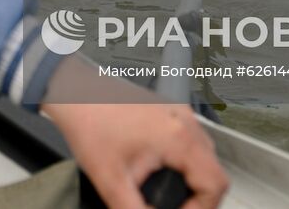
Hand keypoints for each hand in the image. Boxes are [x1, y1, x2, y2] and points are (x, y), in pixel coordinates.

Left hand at [40, 58, 227, 208]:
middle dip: (197, 196)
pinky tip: (161, 168)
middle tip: (176, 208)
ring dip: (191, 177)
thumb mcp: (112, 180)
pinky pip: (190, 139)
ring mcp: (178, 111)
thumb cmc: (88, 121)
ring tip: (169, 192)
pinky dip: (183, 159)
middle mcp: (184, 120)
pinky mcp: (169, 108)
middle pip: (214, 169)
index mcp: (178, 137)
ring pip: (204, 153)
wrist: (73, 91)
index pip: (215, 183)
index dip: (202, 208)